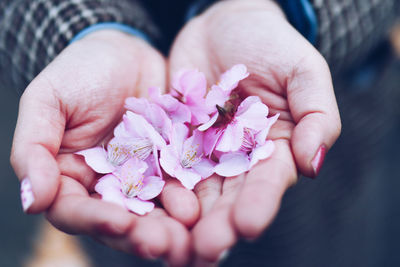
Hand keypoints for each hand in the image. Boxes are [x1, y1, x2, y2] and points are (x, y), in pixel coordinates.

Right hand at [10, 30, 197, 265]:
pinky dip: (195, 199)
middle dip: (143, 235)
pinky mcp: (174, 164)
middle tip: (166, 245)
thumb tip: (33, 199)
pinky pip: (184, 185)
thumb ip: (33, 148)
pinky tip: (207, 208)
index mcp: (71, 178)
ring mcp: (145, 177)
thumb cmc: (79, 72)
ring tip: (191, 238)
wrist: (125, 51)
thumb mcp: (47, 101)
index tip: (119, 223)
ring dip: (174, 228)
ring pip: (157, 211)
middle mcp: (109, 185)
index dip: (97, 220)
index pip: (78, 211)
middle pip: (123, 221)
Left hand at [168, 0, 340, 261]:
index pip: (268, 183)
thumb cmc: (271, 43)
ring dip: (182, 218)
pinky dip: (153, 185)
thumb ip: (316, 115)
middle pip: (227, 197)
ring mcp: (201, 153)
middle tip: (205, 249)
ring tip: (171, 243)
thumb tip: (313, 164)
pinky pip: (161, 164)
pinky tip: (141, 206)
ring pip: (192, 191)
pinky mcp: (171, 141)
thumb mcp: (303, 71)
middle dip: (217, 224)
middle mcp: (236, 160)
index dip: (259, 204)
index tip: (248, 224)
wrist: (224, 25)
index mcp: (273, 150)